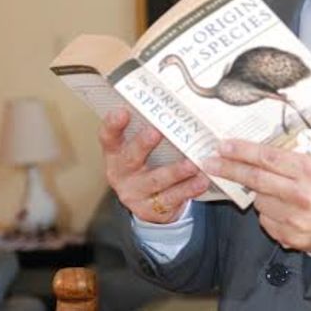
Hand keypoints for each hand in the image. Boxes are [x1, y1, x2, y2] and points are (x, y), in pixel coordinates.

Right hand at [99, 108, 210, 222]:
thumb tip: (170, 101)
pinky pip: (173, 198)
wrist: (148, 204)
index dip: (113, 125)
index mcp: (115, 155)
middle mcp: (122, 174)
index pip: (108, 138)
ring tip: (192, 163)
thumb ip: (147, 129)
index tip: (122, 111)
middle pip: (131, 158)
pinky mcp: (151, 209)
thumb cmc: (146, 166)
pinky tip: (202, 181)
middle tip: (156, 132)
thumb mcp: (139, 150)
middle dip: (143, 144)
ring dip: (175, 171)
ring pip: (156, 180)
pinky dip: (189, 189)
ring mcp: (135, 193)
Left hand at [204, 140, 310, 252]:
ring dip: (259, 194)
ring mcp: (295, 219)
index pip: (268, 157)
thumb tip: (262, 147)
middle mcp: (301, 196)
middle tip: (210, 162)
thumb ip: (298, 154)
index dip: (243, 151)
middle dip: (230, 169)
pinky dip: (270, 212)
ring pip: (259, 201)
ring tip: (276, 190)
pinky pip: (267, 220)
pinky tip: (285, 208)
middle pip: (255, 179)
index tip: (223, 145)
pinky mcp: (291, 237)